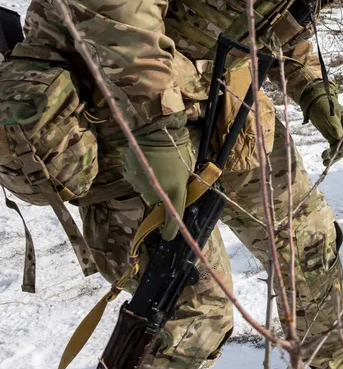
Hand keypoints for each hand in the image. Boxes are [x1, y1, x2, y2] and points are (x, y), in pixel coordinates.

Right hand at [122, 123, 191, 239]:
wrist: (154, 132)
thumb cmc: (177, 149)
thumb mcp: (186, 169)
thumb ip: (182, 183)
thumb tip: (179, 188)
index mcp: (173, 191)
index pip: (173, 217)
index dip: (170, 229)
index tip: (168, 237)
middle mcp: (155, 193)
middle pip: (157, 199)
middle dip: (161, 191)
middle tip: (167, 175)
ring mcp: (140, 185)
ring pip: (146, 188)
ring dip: (151, 181)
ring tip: (157, 165)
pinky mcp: (129, 176)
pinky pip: (137, 179)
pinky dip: (141, 174)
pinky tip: (146, 161)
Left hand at [300, 83, 342, 165]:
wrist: (314, 103)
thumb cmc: (323, 106)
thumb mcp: (328, 114)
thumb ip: (334, 125)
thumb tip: (340, 137)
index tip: (338, 151)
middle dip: (340, 153)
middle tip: (330, 159)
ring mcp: (340, 134)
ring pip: (341, 148)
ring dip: (334, 156)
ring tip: (324, 162)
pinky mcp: (333, 138)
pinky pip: (334, 148)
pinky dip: (330, 154)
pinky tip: (324, 160)